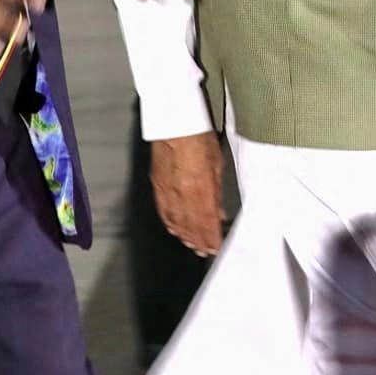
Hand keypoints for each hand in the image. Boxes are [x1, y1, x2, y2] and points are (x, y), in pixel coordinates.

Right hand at [151, 132, 225, 256]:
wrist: (173, 123)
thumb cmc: (198, 137)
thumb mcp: (217, 165)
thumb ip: (216, 193)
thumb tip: (218, 213)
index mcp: (198, 189)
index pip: (206, 223)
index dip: (211, 239)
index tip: (216, 247)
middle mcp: (180, 194)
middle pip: (190, 226)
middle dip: (199, 241)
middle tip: (205, 251)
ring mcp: (166, 191)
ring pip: (175, 222)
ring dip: (185, 236)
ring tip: (192, 245)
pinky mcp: (157, 186)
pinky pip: (163, 212)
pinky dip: (170, 224)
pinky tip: (174, 229)